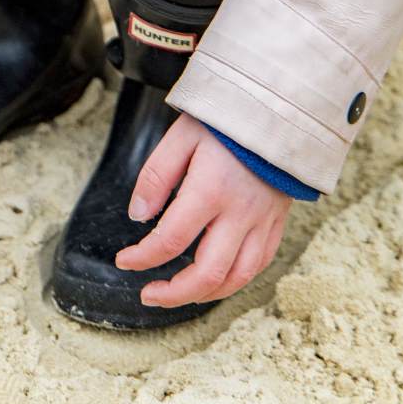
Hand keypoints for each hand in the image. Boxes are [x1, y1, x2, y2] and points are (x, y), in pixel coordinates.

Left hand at [114, 112, 291, 307]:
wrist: (277, 109)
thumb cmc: (223, 121)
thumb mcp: (180, 136)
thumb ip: (156, 176)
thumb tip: (139, 217)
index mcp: (210, 189)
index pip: (171, 240)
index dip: (143, 258)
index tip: (124, 261)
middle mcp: (240, 213)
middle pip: (208, 273)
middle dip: (173, 293)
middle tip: (149, 294)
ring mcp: (263, 222)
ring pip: (237, 278)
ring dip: (204, 295)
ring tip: (177, 294)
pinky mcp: (276, 223)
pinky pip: (258, 266)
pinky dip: (233, 281)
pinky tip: (213, 280)